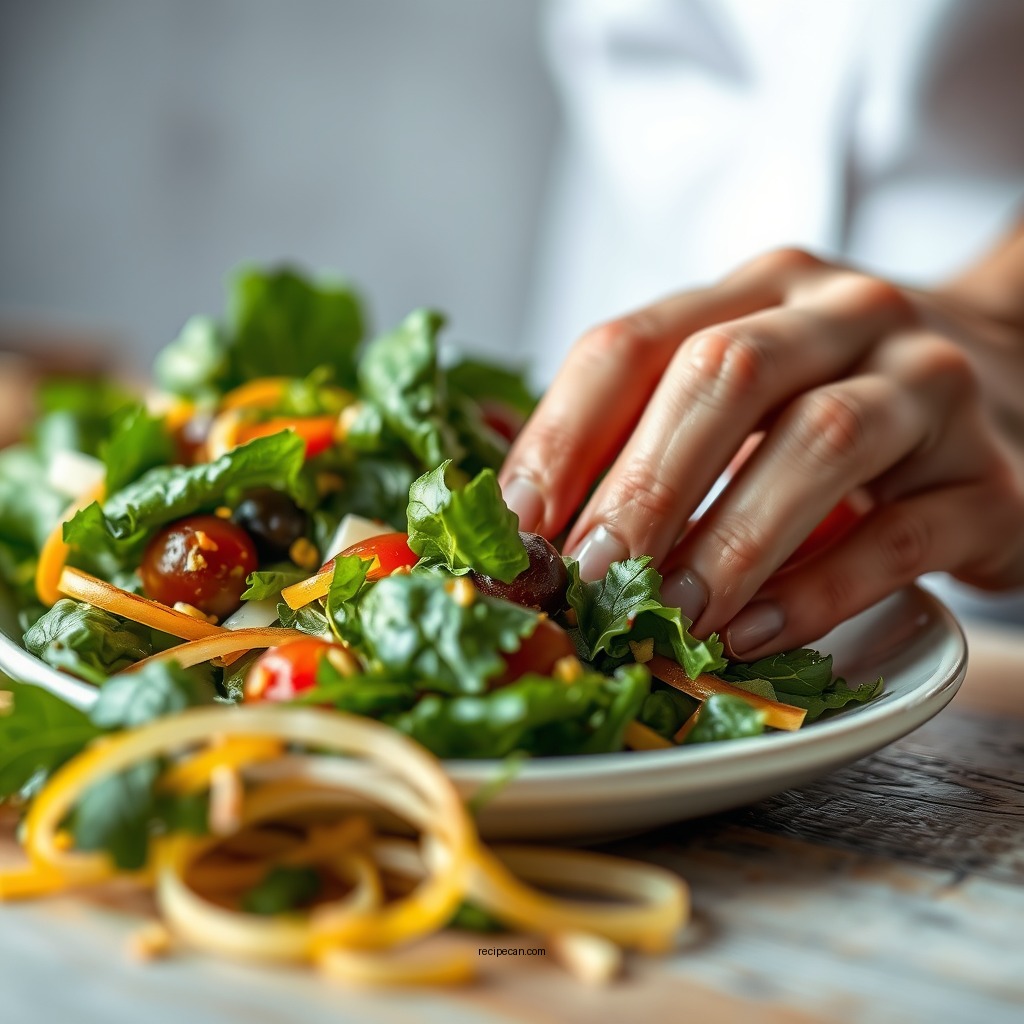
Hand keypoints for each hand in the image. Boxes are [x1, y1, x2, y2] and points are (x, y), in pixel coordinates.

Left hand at [500, 247, 1023, 659]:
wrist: (1016, 385)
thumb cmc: (838, 402)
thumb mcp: (740, 393)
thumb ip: (640, 429)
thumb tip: (509, 510)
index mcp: (754, 293)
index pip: (632, 342)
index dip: (561, 436)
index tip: (515, 527)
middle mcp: (842, 315)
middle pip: (722, 376)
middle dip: (641, 486)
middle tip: (588, 578)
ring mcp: (928, 386)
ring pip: (819, 443)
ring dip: (726, 541)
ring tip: (668, 616)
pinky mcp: (990, 476)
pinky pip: (902, 532)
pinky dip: (818, 590)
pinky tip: (755, 634)